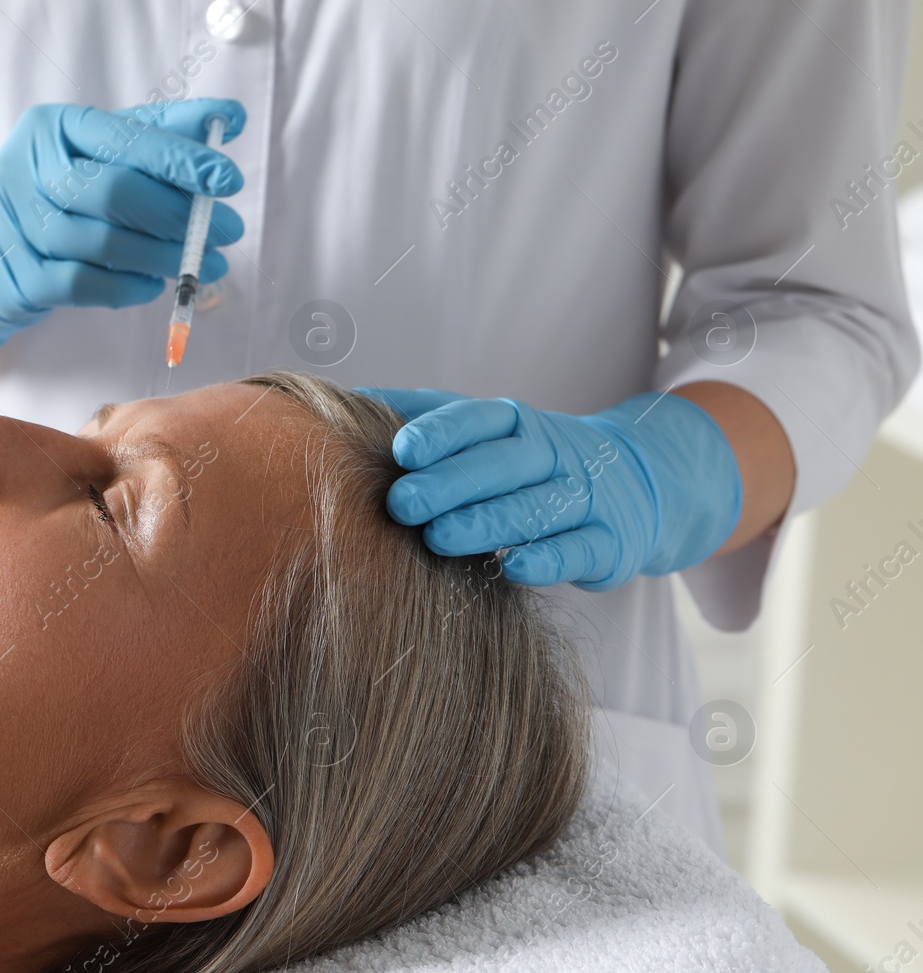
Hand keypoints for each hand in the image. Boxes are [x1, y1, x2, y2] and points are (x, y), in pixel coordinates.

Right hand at [0, 98, 245, 359]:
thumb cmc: (56, 191)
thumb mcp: (101, 152)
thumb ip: (161, 134)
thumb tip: (227, 118)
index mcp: (52, 127)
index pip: (124, 137)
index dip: (180, 158)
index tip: (228, 178)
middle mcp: (26, 169)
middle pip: (115, 191)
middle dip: (180, 215)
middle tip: (228, 231)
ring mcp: (15, 225)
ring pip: (104, 242)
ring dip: (165, 257)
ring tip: (206, 264)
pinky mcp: (15, 275)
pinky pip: (83, 284)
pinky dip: (127, 287)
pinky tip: (154, 284)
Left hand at [358, 388, 742, 589]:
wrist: (635, 483)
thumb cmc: (528, 461)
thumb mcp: (485, 431)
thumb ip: (420, 416)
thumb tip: (340, 401)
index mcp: (515, 423)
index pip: (479, 418)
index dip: (442, 431)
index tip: (401, 448)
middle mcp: (552, 453)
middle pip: (503, 464)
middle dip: (451, 483)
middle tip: (401, 504)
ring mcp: (584, 497)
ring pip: (537, 507)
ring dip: (488, 523)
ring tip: (440, 538)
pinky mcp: (609, 543)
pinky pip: (580, 550)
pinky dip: (548, 560)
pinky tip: (512, 567)